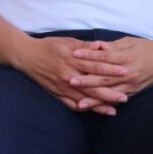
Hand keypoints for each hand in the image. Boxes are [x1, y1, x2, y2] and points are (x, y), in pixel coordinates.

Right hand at [14, 37, 128, 114]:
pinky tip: (93, 111)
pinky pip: (71, 104)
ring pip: (84, 99)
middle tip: (124, 97)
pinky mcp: (56, 94)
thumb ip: (85, 46)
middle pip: (92, 87)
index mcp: (72, 61)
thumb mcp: (67, 41)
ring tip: (113, 110)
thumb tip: (101, 46)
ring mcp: (62, 87)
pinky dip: (83, 108)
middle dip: (109, 93)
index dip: (111, 70)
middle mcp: (68, 76)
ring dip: (99, 105)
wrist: (27, 56)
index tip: (125, 72)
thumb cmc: (48, 46)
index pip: (96, 67)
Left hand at [69, 37, 152, 108]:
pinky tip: (97, 109)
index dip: (88, 55)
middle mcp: (127, 72)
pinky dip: (106, 105)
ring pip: (109, 92)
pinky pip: (117, 100)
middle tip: (70, 80)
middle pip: (104, 77)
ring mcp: (130, 84)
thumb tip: (96, 46)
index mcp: (125, 57)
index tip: (74, 54)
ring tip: (80, 103)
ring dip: (94, 98)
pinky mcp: (133, 92)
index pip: (103, 56)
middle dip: (86, 80)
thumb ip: (112, 46)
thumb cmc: (146, 47)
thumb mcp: (129, 42)